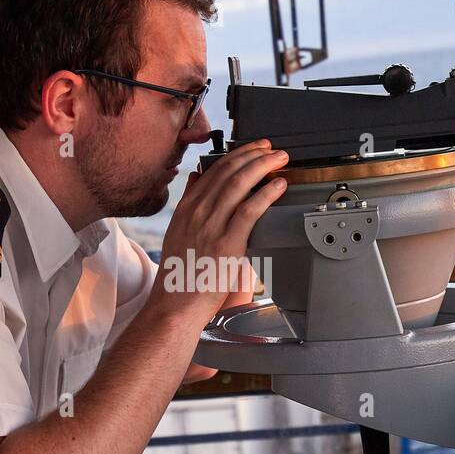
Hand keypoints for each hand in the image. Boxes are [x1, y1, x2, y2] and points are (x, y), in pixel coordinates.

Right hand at [150, 139, 288, 323]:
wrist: (175, 305)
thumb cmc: (180, 276)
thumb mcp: (178, 232)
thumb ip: (189, 203)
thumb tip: (196, 178)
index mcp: (187, 209)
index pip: (214, 170)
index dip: (238, 154)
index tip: (254, 148)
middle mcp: (197, 213)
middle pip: (229, 171)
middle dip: (254, 154)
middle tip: (272, 149)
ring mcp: (211, 227)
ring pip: (239, 184)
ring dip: (263, 167)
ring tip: (279, 160)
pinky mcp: (226, 244)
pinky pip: (249, 210)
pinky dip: (266, 194)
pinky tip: (278, 186)